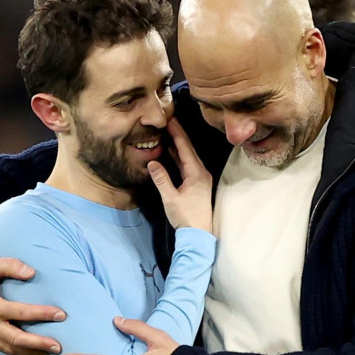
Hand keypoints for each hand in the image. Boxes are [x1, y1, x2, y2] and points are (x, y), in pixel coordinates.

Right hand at [0, 257, 65, 354]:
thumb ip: (11, 266)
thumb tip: (32, 273)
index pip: (20, 313)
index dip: (41, 314)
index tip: (61, 315)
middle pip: (16, 338)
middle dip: (38, 343)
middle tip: (58, 346)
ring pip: (9, 348)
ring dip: (31, 353)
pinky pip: (2, 348)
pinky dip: (19, 352)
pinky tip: (34, 353)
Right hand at [148, 117, 212, 231]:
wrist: (199, 234)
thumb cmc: (186, 217)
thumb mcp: (170, 198)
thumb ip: (161, 179)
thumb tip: (152, 162)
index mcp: (196, 173)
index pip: (185, 147)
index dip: (177, 132)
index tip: (170, 119)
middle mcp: (201, 172)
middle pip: (188, 148)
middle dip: (178, 134)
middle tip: (169, 120)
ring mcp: (200, 177)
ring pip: (188, 156)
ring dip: (178, 144)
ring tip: (169, 132)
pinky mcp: (197, 183)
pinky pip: (187, 164)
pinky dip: (179, 155)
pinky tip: (172, 151)